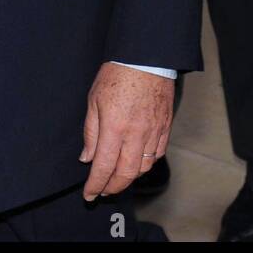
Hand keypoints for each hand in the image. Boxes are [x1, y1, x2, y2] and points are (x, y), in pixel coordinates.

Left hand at [80, 62, 173, 199]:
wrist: (146, 57)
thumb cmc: (117, 74)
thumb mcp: (94, 100)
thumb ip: (91, 132)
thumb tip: (87, 157)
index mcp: (114, 127)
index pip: (103, 166)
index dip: (95, 185)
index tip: (89, 194)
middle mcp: (135, 134)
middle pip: (126, 174)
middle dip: (112, 187)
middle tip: (103, 191)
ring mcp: (153, 131)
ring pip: (143, 167)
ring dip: (129, 178)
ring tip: (118, 178)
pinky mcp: (165, 127)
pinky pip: (158, 154)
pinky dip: (146, 164)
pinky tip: (137, 163)